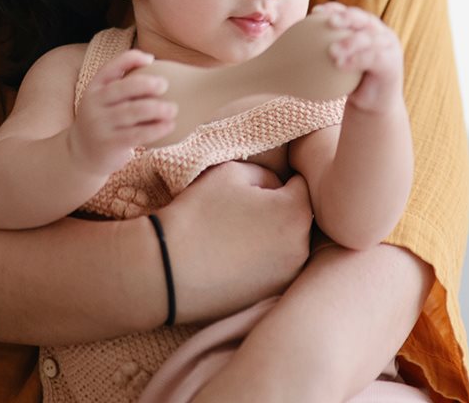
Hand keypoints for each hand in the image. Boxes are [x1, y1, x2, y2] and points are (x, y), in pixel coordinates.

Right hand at [69, 48, 176, 172]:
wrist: (81, 155)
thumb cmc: (104, 120)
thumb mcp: (104, 100)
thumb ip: (122, 84)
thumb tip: (152, 60)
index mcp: (94, 88)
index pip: (111, 67)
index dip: (131, 59)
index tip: (151, 60)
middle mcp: (94, 104)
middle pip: (123, 89)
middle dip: (147, 84)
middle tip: (165, 85)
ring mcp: (100, 125)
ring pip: (132, 112)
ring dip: (157, 109)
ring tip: (173, 109)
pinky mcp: (109, 144)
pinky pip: (136, 134)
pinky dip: (155, 129)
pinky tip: (169, 126)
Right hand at [156, 161, 312, 323]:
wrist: (165, 270)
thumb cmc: (198, 214)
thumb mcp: (231, 173)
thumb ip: (265, 174)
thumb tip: (276, 188)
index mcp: (296, 213)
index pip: (302, 184)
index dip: (280, 179)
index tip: (256, 186)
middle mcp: (301, 248)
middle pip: (299, 216)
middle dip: (279, 208)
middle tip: (244, 209)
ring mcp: (287, 277)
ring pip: (288, 242)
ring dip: (272, 235)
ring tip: (236, 234)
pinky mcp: (270, 296)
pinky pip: (274, 268)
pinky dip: (261, 260)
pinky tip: (234, 258)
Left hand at [311, 3, 403, 112]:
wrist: (372, 103)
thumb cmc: (347, 81)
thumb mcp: (333, 64)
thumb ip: (318, 53)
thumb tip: (283, 49)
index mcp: (364, 27)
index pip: (348, 13)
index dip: (334, 9)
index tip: (314, 13)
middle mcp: (378, 32)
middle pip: (362, 19)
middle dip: (347, 18)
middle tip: (329, 22)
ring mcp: (388, 46)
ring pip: (369, 38)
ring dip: (351, 42)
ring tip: (332, 50)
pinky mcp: (392, 62)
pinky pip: (373, 58)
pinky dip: (357, 59)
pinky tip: (340, 64)